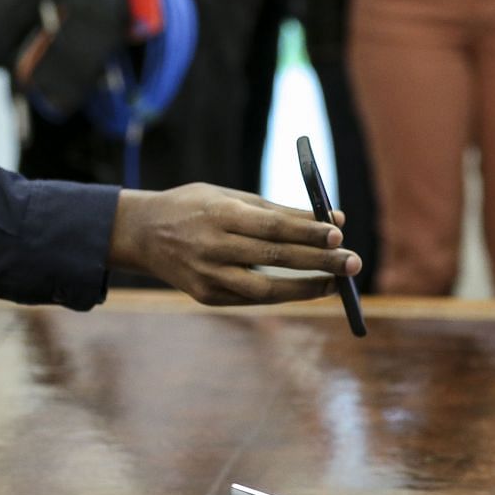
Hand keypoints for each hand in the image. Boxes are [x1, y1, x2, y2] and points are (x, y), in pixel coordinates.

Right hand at [110, 184, 360, 306]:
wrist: (141, 234)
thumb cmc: (196, 207)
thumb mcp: (231, 196)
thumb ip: (278, 210)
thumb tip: (333, 220)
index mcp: (219, 214)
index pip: (272, 226)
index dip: (307, 232)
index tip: (339, 234)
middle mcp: (212, 247)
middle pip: (274, 258)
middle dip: (319, 262)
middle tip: (353, 263)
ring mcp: (207, 276)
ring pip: (265, 289)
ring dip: (306, 288)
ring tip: (337, 284)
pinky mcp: (205, 297)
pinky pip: (251, 299)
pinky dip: (281, 294)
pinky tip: (306, 289)